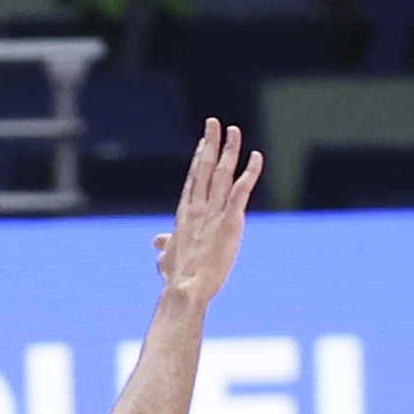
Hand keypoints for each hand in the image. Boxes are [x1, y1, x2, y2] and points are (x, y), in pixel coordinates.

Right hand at [155, 119, 262, 301]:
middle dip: (210, 144)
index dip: (199, 159)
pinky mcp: (229, 221)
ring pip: (222, 174)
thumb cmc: (177, 278)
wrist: (185, 290)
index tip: (204, 143)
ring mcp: (213, 213)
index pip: (193, 180)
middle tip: (214, 123)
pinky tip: (257, 157)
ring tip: (234, 131)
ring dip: (229, 150)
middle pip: (205, 169)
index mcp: (184, 215)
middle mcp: (198, 208)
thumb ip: (164, 246)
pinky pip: (241, 191)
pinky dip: (250, 173)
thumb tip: (157, 242)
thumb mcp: (167, 258)